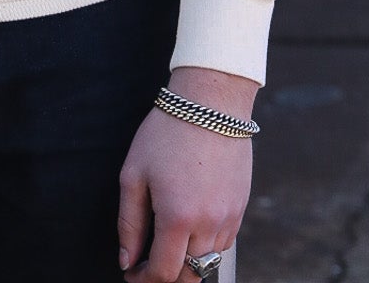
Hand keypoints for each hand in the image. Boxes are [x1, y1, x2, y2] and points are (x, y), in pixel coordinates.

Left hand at [117, 68, 254, 280]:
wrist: (210, 102)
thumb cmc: (167, 132)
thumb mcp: (134, 174)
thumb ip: (129, 223)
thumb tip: (128, 260)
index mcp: (178, 217)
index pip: (163, 273)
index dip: (144, 280)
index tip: (132, 273)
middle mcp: (208, 224)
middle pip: (190, 276)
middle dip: (167, 277)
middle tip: (149, 263)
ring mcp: (229, 217)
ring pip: (209, 262)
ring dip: (188, 262)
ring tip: (169, 243)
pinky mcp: (241, 207)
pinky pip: (224, 242)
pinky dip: (206, 245)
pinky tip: (191, 226)